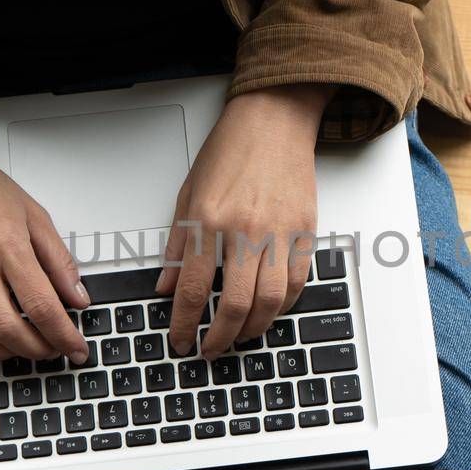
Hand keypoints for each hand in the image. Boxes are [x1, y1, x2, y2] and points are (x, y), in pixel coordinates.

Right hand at [0, 84, 88, 362]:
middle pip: (7, 327)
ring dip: (1, 353)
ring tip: (19, 347)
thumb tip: (78, 298)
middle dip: (36, 350)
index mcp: (6, 242)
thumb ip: (58, 260)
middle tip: (51, 351)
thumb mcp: (33, 214)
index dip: (63, 335)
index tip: (76, 349)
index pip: (41, 304)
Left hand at [156, 84, 333, 358]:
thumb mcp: (188, 194)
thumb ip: (178, 246)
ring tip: (239, 336)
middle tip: (210, 349)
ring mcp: (279, 231)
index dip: (185, 324)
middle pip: (236, 305)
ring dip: (254, 329)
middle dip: (220, 337)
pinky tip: (269, 312)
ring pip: (271, 301)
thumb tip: (166, 287)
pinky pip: (297, 283)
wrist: (273, 120)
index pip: (194, 289)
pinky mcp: (305, 230)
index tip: (181, 341)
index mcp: (209, 220)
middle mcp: (245, 229)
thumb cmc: (229, 151)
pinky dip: (283, 306)